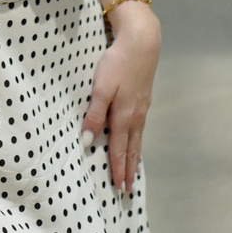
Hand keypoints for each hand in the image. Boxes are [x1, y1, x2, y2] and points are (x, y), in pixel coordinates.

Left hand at [83, 3, 158, 190]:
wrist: (142, 42)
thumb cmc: (118, 63)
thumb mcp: (101, 88)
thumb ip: (94, 115)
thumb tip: (87, 141)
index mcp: (123, 116)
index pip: (119, 149)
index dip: (118, 169)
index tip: (118, 188)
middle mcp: (135, 116)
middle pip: (132, 149)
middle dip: (128, 170)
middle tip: (128, 190)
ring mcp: (142, 108)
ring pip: (138, 139)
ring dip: (135, 158)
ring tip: (134, 173)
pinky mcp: (144, 99)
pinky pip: (140, 128)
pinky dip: (138, 142)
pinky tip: (137, 141)